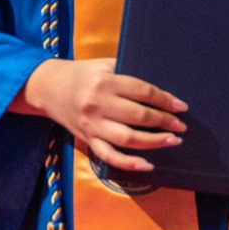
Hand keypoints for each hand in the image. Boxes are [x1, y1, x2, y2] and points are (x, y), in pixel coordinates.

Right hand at [13, 57, 185, 174]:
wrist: (47, 87)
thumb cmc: (81, 74)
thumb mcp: (103, 64)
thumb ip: (128, 71)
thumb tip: (160, 86)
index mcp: (104, 82)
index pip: (143, 92)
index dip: (165, 100)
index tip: (181, 106)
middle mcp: (98, 104)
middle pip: (139, 116)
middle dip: (165, 122)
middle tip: (181, 126)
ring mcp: (92, 125)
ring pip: (128, 139)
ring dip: (154, 142)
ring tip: (173, 141)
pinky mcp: (87, 139)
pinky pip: (109, 156)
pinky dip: (129, 164)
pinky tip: (147, 164)